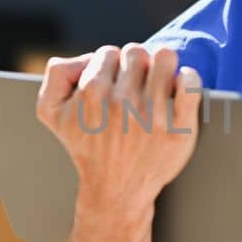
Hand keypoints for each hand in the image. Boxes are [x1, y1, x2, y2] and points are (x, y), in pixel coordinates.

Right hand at [35, 44, 203, 218]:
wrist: (116, 190)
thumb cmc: (87, 146)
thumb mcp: (51, 113)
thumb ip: (57, 74)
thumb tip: (87, 56)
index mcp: (92, 93)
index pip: (109, 53)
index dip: (110, 65)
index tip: (113, 83)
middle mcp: (122, 103)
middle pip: (136, 52)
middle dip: (134, 65)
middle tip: (134, 85)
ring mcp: (152, 115)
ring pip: (165, 58)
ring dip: (161, 66)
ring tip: (157, 82)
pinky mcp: (179, 128)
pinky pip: (191, 84)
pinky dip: (188, 78)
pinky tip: (180, 85)